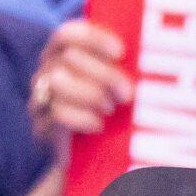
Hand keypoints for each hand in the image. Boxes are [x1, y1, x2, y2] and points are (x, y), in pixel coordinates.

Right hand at [27, 20, 131, 150]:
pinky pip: (57, 112)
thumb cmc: (116, 119)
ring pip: (59, 81)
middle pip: (69, 57)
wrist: (93, 162)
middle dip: (104, 73)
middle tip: (127, 94)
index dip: (93, 38)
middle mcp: (47, 72)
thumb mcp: (121, 91)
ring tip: (109, 109)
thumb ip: (126, 71)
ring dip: (91, 94)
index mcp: (63, 56)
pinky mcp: (42, 126)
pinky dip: (82, 118)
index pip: (68, 34)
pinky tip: (98, 126)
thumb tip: (154, 59)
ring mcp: (41, 98)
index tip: (121, 52)